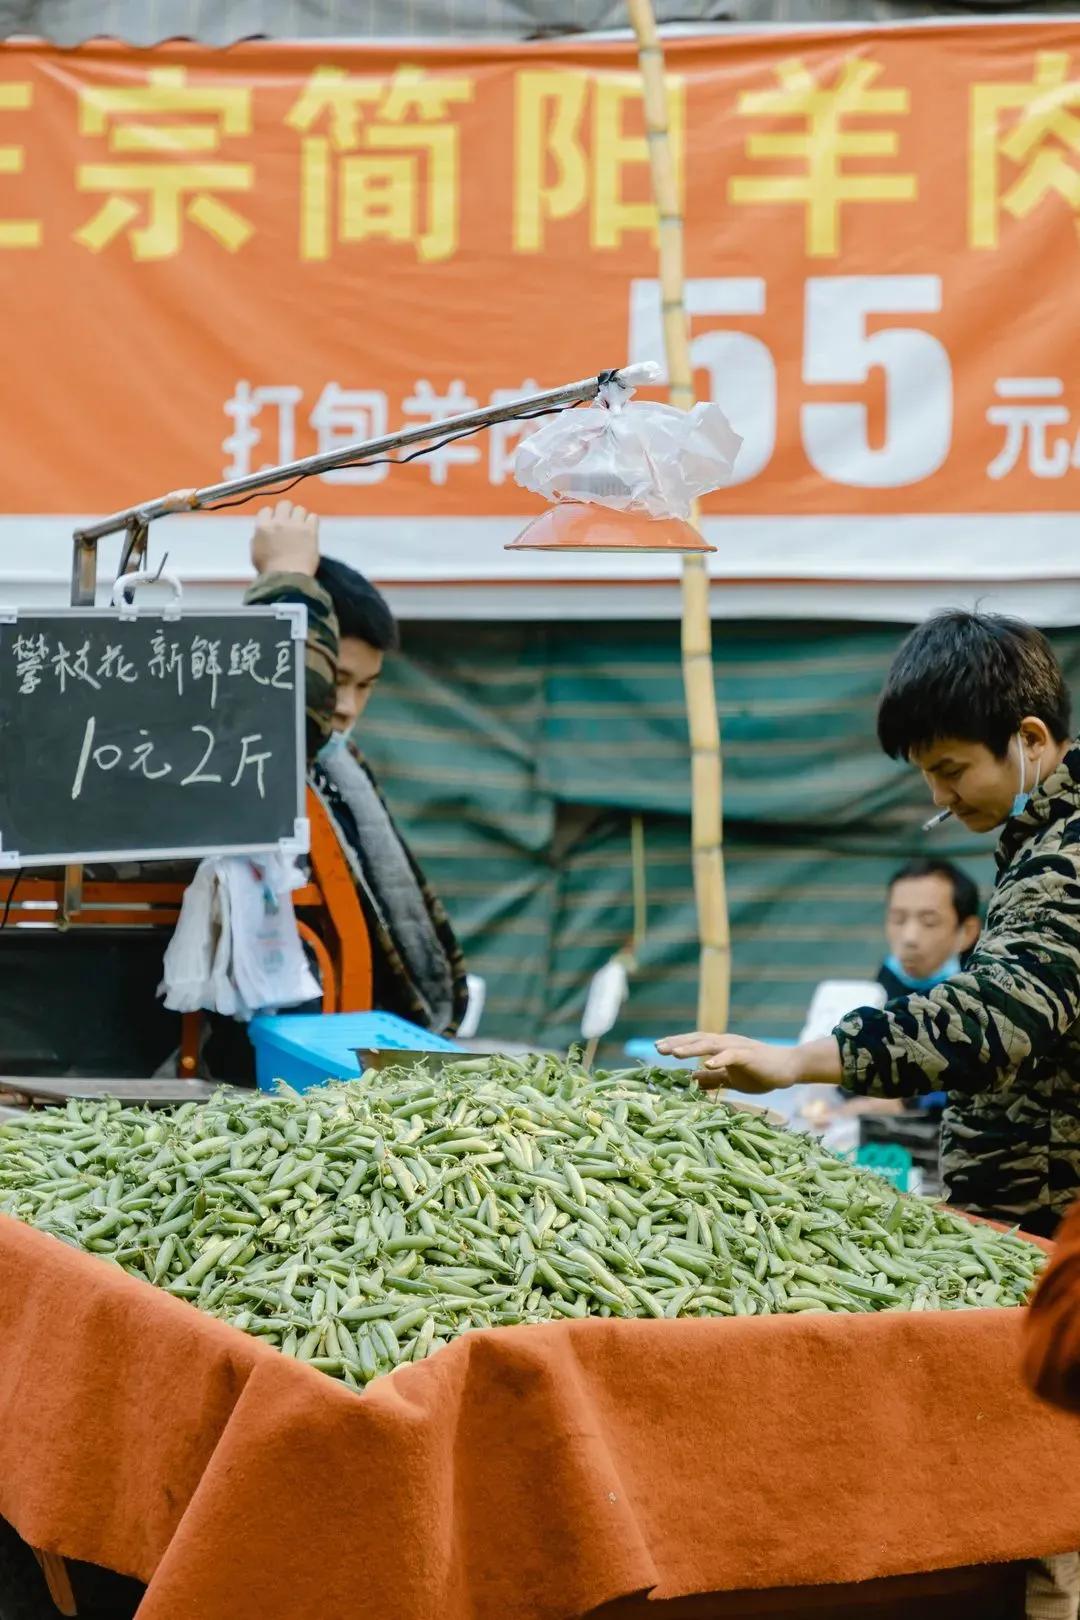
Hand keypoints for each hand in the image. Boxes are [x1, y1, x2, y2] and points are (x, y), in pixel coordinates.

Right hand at [251, 500, 318, 578]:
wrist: (288, 578)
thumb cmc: (270, 571)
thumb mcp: (255, 554)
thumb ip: (258, 539)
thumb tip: (262, 532)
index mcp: (263, 527)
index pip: (266, 510)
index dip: (272, 517)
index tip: (275, 524)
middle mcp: (279, 522)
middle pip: (284, 504)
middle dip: (287, 512)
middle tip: (290, 523)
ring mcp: (296, 525)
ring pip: (300, 509)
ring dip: (300, 517)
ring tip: (301, 529)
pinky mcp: (310, 531)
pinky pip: (313, 517)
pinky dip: (312, 523)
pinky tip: (310, 532)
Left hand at [655, 1031, 799, 1093]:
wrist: (789, 1068)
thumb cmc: (760, 1072)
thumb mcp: (731, 1078)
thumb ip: (712, 1078)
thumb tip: (691, 1080)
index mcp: (721, 1047)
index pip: (694, 1042)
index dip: (677, 1043)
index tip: (658, 1047)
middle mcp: (726, 1042)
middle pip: (698, 1039)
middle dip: (677, 1043)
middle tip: (658, 1048)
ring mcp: (738, 1047)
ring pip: (711, 1044)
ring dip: (692, 1048)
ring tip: (675, 1053)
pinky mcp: (750, 1056)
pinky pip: (732, 1055)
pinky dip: (719, 1058)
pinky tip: (706, 1063)